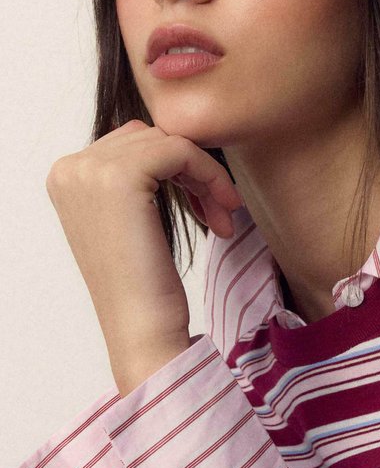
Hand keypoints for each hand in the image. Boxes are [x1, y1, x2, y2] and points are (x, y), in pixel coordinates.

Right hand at [46, 121, 241, 395]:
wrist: (142, 330)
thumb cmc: (145, 286)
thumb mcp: (133, 222)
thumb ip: (138, 180)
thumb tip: (173, 143)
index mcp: (66, 178)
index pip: (134, 144)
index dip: (178, 170)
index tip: (207, 208)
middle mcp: (69, 168)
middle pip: (151, 138)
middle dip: (193, 172)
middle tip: (220, 214)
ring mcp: (88, 170)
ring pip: (170, 142)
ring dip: (206, 177)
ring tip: (222, 218)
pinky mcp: (119, 177)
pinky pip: (181, 149)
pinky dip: (210, 175)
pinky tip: (224, 211)